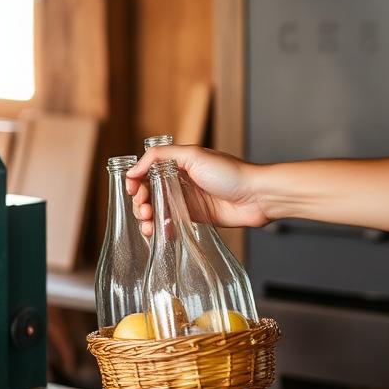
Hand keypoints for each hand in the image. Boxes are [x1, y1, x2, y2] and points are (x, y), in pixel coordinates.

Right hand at [125, 145, 269, 237]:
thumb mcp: (192, 155)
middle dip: (140, 202)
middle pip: (148, 192)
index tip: (131, 190)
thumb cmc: (230, 173)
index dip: (135, 181)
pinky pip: (170, 224)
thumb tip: (133, 170)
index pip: (146, 171)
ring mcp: (186, 201)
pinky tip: (160, 233)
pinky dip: (161, 229)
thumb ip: (160, 157)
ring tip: (149, 225)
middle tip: (144, 211)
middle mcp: (179, 181)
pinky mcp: (194, 218)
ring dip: (147, 218)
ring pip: (157, 210)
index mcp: (177, 164)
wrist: (257, 197)